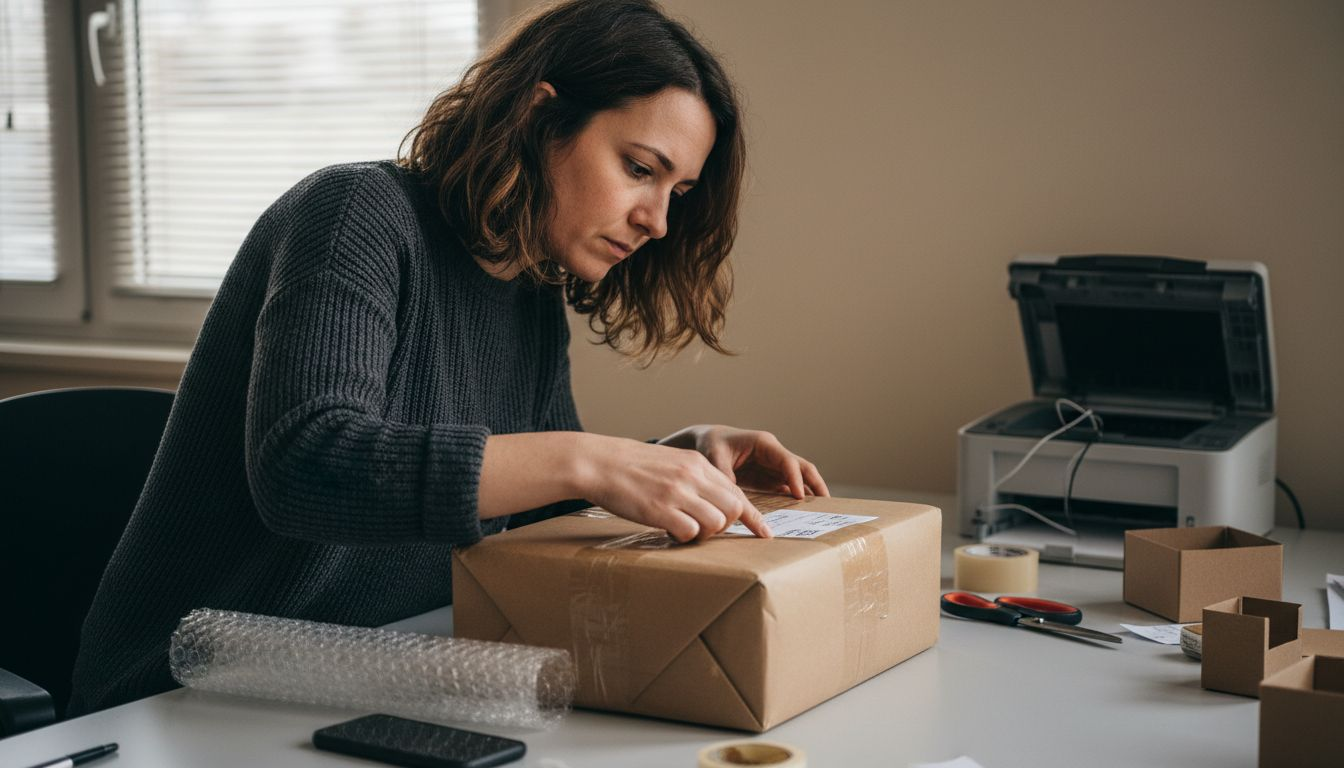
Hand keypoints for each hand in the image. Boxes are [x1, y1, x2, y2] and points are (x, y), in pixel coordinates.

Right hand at [576, 434, 771, 542]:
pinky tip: (669, 531)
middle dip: (726, 526)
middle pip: (733, 509)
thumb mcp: (671, 461)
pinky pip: (690, 532)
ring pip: (716, 523)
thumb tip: (713, 501)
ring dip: (705, 534)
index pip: (736, 491)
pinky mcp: (661, 509)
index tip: (763, 532)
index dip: (751, 515)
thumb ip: (694, 477)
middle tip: (705, 529)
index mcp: (698, 463)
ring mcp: (678, 492)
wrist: (599, 462)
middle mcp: (692, 475)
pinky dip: (684, 537)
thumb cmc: (631, 465)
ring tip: (684, 530)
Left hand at [658, 425, 829, 498]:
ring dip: (810, 492)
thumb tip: (736, 499)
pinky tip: (802, 513)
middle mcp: (773, 453)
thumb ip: (726, 477)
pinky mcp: (769, 476)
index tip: (800, 497)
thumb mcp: (715, 459)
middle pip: (803, 467)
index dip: (795, 478)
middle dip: (815, 484)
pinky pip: (787, 487)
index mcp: (764, 444)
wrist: (705, 441)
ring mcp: (773, 465)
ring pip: (799, 478)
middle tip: (827, 504)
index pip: (787, 461)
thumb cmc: (710, 445)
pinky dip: (796, 498)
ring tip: (822, 511)